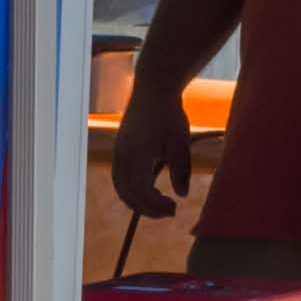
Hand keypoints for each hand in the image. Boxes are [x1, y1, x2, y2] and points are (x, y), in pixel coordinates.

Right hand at [112, 86, 194, 220]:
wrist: (153, 89)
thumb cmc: (169, 114)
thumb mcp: (180, 143)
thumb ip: (181, 170)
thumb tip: (182, 195)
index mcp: (136, 153)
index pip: (141, 190)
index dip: (156, 205)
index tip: (175, 209)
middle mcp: (121, 155)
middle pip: (127, 193)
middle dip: (147, 208)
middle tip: (170, 212)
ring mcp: (117, 153)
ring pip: (121, 188)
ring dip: (139, 201)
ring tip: (160, 204)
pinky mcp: (119, 150)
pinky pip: (120, 179)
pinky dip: (133, 191)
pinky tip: (151, 191)